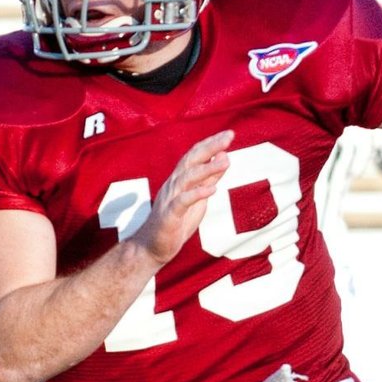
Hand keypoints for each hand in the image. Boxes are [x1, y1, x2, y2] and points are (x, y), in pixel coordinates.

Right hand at [135, 130, 233, 267]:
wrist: (152, 247)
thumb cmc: (176, 222)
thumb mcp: (198, 198)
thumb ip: (209, 178)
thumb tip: (224, 157)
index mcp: (180, 179)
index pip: (195, 156)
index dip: (211, 144)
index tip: (229, 134)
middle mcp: (174, 184)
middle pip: (191, 160)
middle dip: (210, 147)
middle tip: (229, 136)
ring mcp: (170, 199)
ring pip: (187, 178)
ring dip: (207, 168)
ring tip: (226, 160)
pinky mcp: (169, 216)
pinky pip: (182, 202)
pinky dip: (197, 194)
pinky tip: (212, 190)